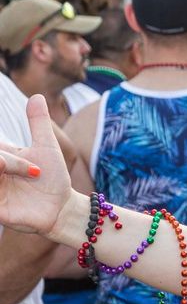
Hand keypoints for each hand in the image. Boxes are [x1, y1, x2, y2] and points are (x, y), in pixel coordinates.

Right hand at [0, 95, 72, 235]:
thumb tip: (36, 96)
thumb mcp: (47, 148)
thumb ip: (38, 123)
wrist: (63, 207)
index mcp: (1, 158)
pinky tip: (1, 187)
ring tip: (3, 165)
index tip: (4, 160)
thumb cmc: (54, 178)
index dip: (0, 152)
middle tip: (5, 162)